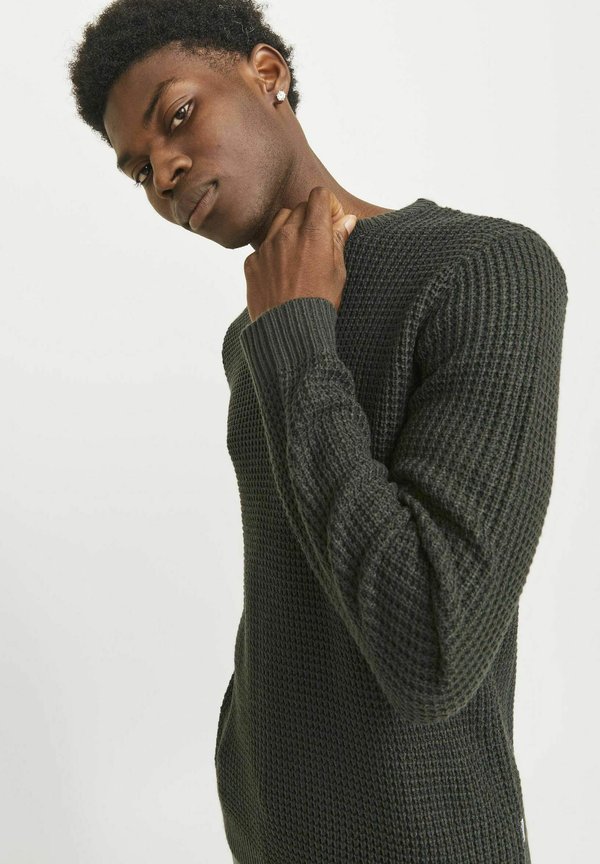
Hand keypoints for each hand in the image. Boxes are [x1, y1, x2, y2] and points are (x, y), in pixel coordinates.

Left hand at [244, 186, 357, 322]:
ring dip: (291, 229)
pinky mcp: (252, 262)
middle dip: (311, 218)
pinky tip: (282, 273)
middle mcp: (287, 234)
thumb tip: (346, 220)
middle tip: (318, 242)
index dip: (328, 205)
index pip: (319, 196)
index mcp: (313, 234)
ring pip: (279, 221)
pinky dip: (274, 252)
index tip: (332, 221)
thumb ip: (339, 241)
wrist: (289, 332)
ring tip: (299, 254)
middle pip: (300, 207)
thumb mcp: (338, 273)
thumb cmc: (319, 304)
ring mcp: (267, 247)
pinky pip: (264, 246)